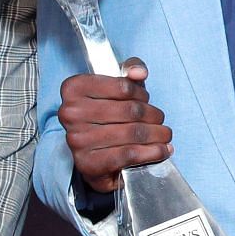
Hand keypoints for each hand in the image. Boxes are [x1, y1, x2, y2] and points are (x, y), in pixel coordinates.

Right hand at [59, 58, 171, 192]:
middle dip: (153, 115)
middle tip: (160, 120)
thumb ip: (128, 72)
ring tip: (165, 135)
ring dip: (157, 134)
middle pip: (131, 110)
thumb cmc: (105, 118)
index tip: (146, 99)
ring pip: (133, 132)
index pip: (123, 87)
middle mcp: (70, 113)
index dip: (141, 93)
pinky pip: (129, 153)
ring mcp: (78, 139)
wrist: (92, 157)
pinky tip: (162, 150)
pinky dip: (152, 152)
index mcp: (73, 89)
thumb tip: (139, 72)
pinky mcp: (89, 163)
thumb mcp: (115, 88)